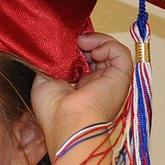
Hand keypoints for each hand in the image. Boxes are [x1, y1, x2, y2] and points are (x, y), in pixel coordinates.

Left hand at [31, 33, 132, 157]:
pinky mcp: (121, 78)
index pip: (84, 61)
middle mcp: (97, 84)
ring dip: (97, 41)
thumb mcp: (43, 82)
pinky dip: (109, 45)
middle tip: (74, 42)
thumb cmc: (53, 112)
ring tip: (82, 42)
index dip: (76, 49)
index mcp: (80, 88)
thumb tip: (54, 49)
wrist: (68, 124)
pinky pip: (121, 53)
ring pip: (111, 51)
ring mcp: (110, 81)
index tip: (66, 44)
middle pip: (97, 54)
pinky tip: (93, 50)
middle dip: (85, 43)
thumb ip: (50, 65)